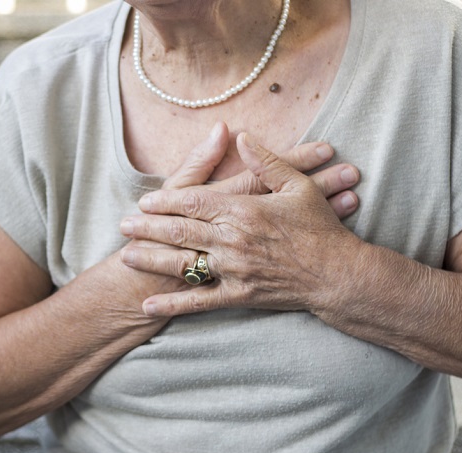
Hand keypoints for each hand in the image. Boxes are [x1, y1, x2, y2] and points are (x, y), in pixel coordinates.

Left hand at [119, 132, 363, 315]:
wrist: (339, 275)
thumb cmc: (320, 228)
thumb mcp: (297, 186)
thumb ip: (265, 161)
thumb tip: (239, 136)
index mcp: (243, 210)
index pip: (192, 202)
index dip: (165, 201)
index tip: (144, 202)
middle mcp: (232, 240)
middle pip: (179, 231)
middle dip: (147, 228)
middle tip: (122, 226)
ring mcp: (233, 270)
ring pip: (182, 264)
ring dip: (150, 260)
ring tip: (124, 257)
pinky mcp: (238, 296)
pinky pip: (199, 302)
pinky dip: (172, 305)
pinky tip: (147, 306)